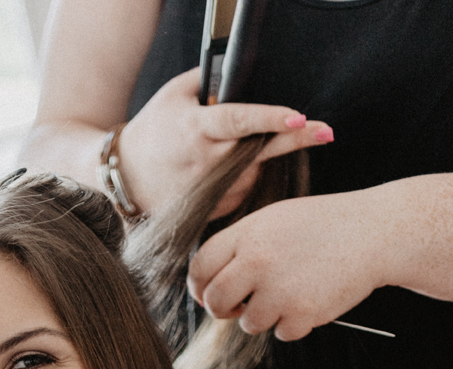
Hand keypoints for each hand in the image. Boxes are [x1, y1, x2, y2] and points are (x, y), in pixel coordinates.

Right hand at [117, 66, 332, 216]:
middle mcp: (206, 163)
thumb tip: (242, 74)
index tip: (298, 116)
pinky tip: (222, 171)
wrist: (126, 180)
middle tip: (326, 131)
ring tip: (229, 151)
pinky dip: (242, 175)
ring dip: (257, 156)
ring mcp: (211, 191)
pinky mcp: (214, 210)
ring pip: (254, 169)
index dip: (270, 119)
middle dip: (295, 139)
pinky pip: (243, 188)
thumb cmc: (153, 132)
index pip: (239, 121)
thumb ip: (210, 83)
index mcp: (197, 130)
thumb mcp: (175, 96)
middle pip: (260, 148)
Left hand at [189, 187, 389, 339]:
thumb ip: (239, 248)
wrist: (373, 232)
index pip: (200, 267)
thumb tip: (205, 288)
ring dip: (264, 316)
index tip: (207, 293)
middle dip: (222, 309)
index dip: (199, 286)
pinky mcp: (302, 313)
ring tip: (290, 292)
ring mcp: (280, 288)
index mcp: (248, 233)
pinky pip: (281, 333)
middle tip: (237, 307)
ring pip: (249, 323)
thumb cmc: (320, 227)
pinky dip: (294, 323)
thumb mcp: (274, 221)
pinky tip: (311, 298)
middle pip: (215, 301)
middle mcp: (258, 260)